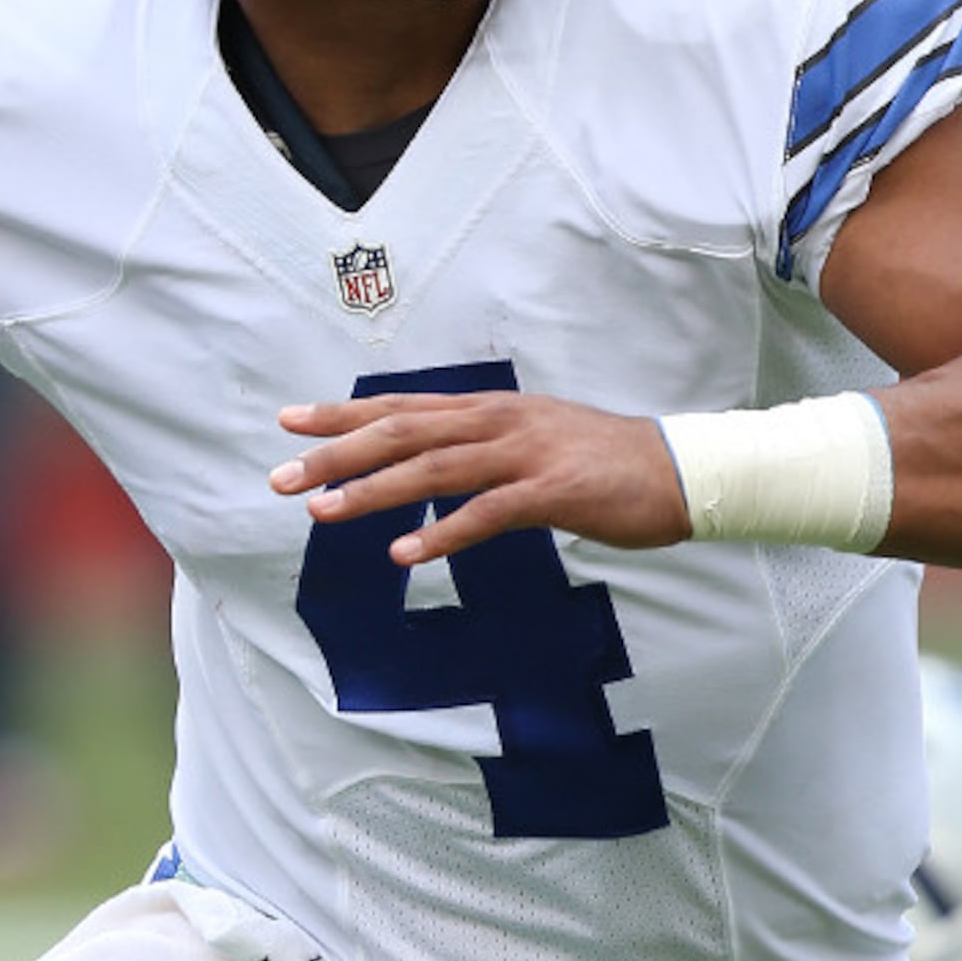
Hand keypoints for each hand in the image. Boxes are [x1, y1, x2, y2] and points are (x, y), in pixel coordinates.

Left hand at [269, 391, 692, 565]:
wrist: (681, 469)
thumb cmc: (604, 464)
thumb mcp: (532, 442)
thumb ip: (481, 449)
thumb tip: (431, 464)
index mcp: (489, 410)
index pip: (401, 406)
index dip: (341, 414)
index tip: (288, 421)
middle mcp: (498, 422)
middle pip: (402, 431)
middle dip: (336, 453)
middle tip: (280, 476)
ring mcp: (524, 453)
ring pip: (433, 467)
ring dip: (372, 491)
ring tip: (321, 512)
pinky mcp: (552, 491)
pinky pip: (485, 514)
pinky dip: (440, 533)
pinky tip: (402, 554)